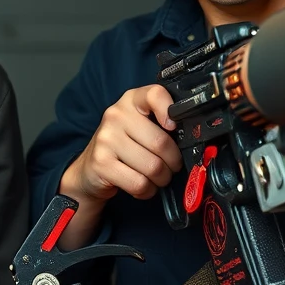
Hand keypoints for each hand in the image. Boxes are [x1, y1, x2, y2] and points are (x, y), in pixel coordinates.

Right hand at [61, 84, 183, 205]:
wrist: (91, 168)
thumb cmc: (125, 145)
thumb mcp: (140, 125)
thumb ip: (162, 122)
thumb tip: (193, 134)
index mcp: (131, 100)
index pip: (155, 94)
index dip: (170, 110)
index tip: (173, 127)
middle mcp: (116, 115)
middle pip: (161, 142)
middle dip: (173, 162)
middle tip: (170, 166)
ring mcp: (106, 138)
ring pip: (153, 167)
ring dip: (161, 179)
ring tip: (155, 176)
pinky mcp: (101, 163)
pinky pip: (139, 183)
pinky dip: (147, 190)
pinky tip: (142, 185)